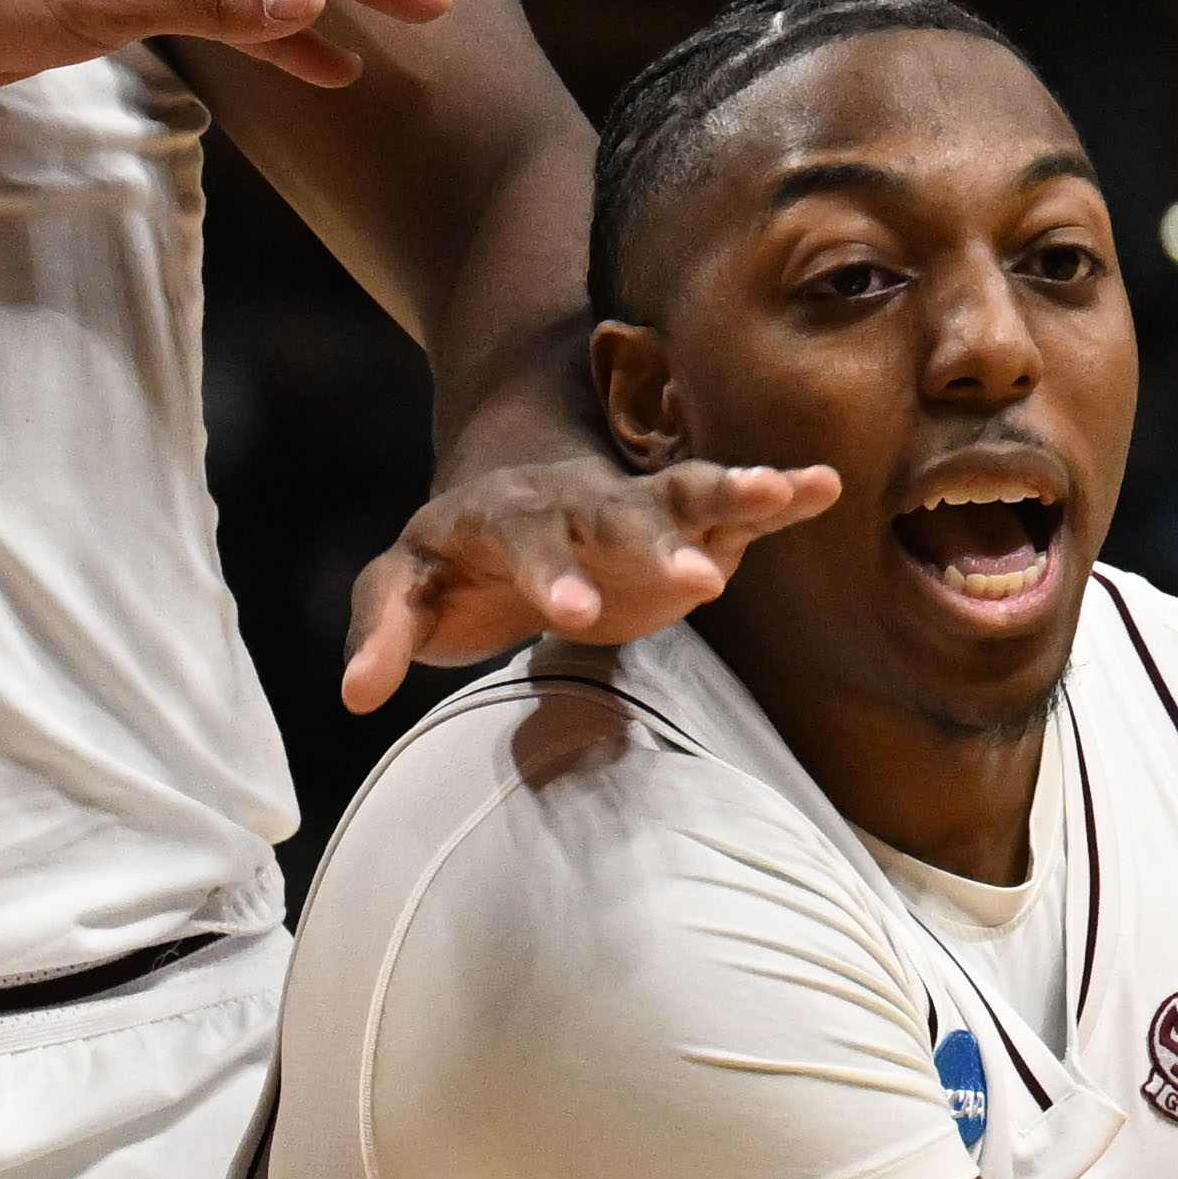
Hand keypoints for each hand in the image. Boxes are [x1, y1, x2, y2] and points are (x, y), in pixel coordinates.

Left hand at [330, 431, 845, 709]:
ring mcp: (632, 507)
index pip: (524, 542)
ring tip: (784, 489)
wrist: (508, 499)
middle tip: (697, 582)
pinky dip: (777, 491)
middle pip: (614, 514)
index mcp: (501, 519)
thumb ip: (381, 632)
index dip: (551, 575)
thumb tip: (355, 692)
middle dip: (654, 546)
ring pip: (680, 491)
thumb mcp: (403, 587)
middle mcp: (573, 503)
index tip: (576, 615)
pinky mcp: (680, 520)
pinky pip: (729, 499)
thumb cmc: (452, 561)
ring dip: (730, 491)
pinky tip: (822, 486)